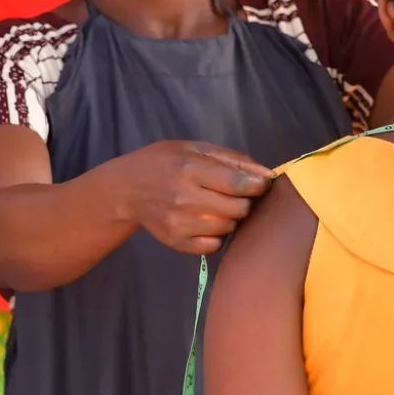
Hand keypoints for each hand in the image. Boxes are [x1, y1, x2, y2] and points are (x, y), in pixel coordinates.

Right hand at [112, 141, 272, 254]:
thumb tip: (267, 174)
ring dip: (231, 217)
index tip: (262, 184)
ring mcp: (179, 224)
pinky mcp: (176, 242)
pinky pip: (214, 246)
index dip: (257, 185)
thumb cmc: (164, 162)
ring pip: (228, 228)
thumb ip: (232, 159)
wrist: (126, 188)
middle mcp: (184, 198)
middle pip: (238, 209)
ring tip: (218, 206)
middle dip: (245, 201)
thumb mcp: (194, 149)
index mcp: (189, 169)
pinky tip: (207, 222)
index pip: (236, 183)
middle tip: (237, 195)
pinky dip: (217, 235)